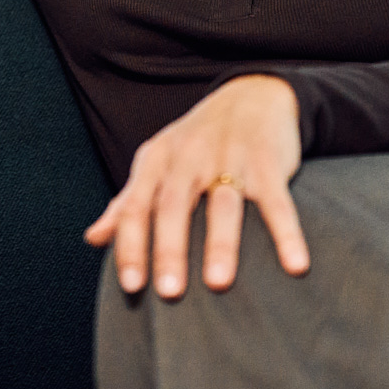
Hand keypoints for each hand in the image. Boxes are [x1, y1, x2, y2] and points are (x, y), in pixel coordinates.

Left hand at [84, 74, 308, 299]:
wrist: (251, 95)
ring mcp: (229, 158)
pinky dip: (286, 232)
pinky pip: (277, 201)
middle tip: (170, 293)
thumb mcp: (157, 163)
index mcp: (156, 161)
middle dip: (169, 250)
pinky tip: (295, 265)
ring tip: (219, 284)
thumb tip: (92, 238)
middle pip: (174, 206)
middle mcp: (188, 158)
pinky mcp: (268, 162)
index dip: (130, 246)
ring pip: (222, 204)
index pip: (135, 206)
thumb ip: (127, 202)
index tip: (131, 286)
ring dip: (221, 243)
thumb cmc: (196, 143)